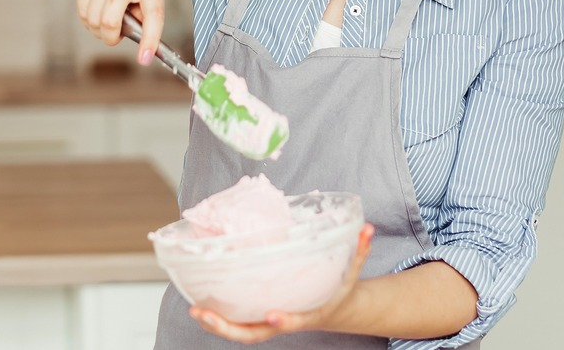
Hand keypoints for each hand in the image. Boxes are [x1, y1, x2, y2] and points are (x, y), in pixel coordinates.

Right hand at [72, 0, 163, 64]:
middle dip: (110, 38)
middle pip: (111, 22)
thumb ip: (145, 10)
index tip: (144, 58)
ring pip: (93, 20)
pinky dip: (87, 20)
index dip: (150, 39)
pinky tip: (93, 13)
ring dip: (97, 30)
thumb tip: (140, 36)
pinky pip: (81, 10)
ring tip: (104, 22)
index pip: (153, 15)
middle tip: (114, 37)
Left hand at [189, 223, 374, 343]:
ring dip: (216, 323)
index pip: (295, 321)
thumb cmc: (337, 290)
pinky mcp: (258, 315)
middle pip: (253, 334)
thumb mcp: (351, 272)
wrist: (333, 310)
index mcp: (307, 314)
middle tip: (204, 314)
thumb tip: (368, 228)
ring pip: (239, 330)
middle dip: (227, 328)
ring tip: (195, 309)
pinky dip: (218, 315)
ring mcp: (268, 321)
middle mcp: (283, 321)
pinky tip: (200, 300)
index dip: (284, 320)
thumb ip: (359, 250)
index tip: (274, 315)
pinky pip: (236, 319)